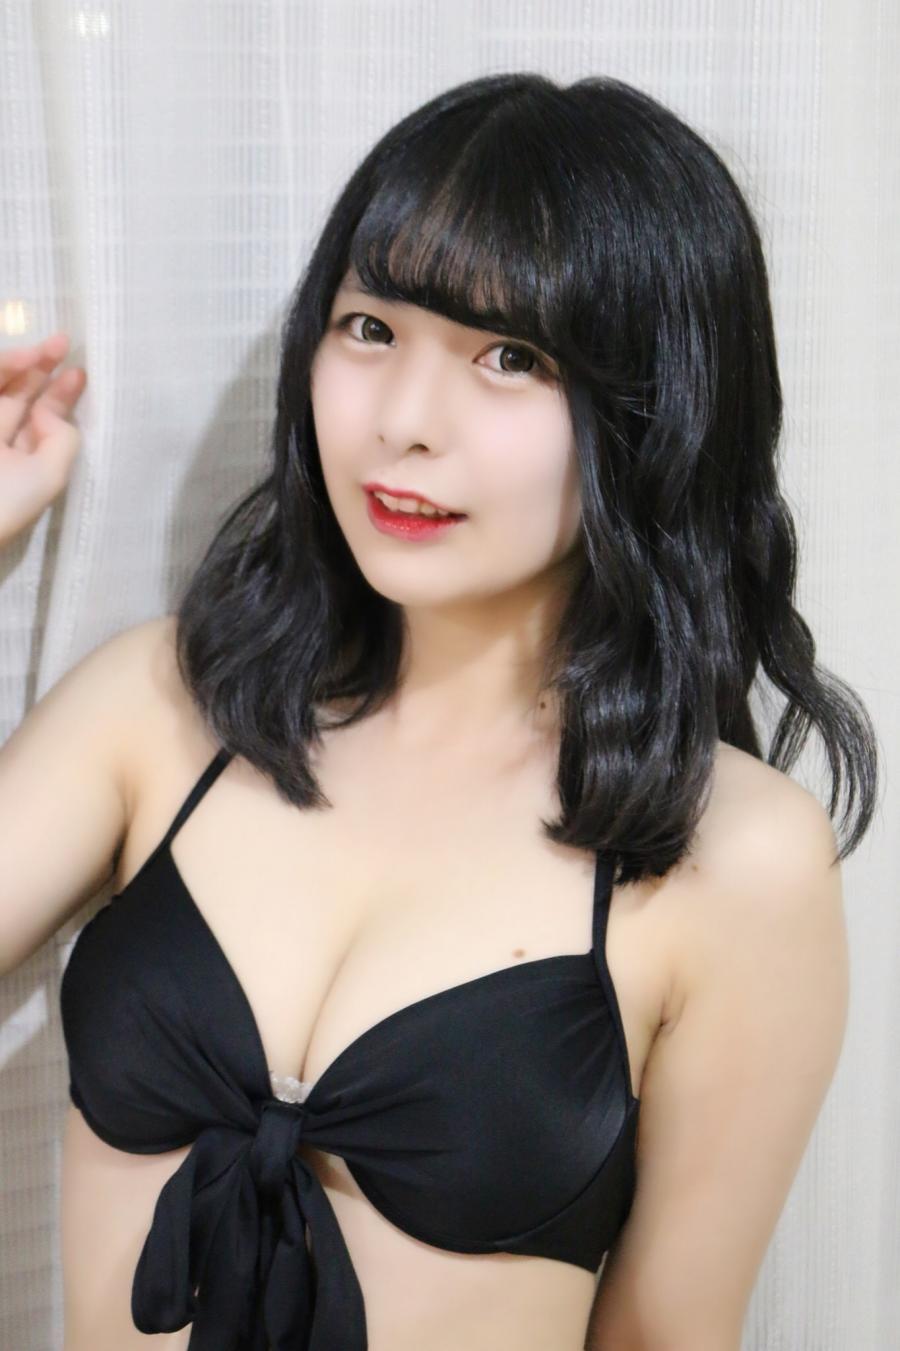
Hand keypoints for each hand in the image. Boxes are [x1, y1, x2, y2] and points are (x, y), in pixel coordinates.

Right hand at [0, 331, 87, 547]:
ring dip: (16, 364)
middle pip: (16, 397)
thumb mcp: (47, 478)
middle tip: (61, 343)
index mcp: (15, 463)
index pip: (39, 423)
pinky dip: (0, 369)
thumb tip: (50, 411)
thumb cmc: (3, 501)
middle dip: (39, 369)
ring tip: (42, 349)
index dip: (59, 397)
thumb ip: (62, 441)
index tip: (79, 372)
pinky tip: (17, 357)